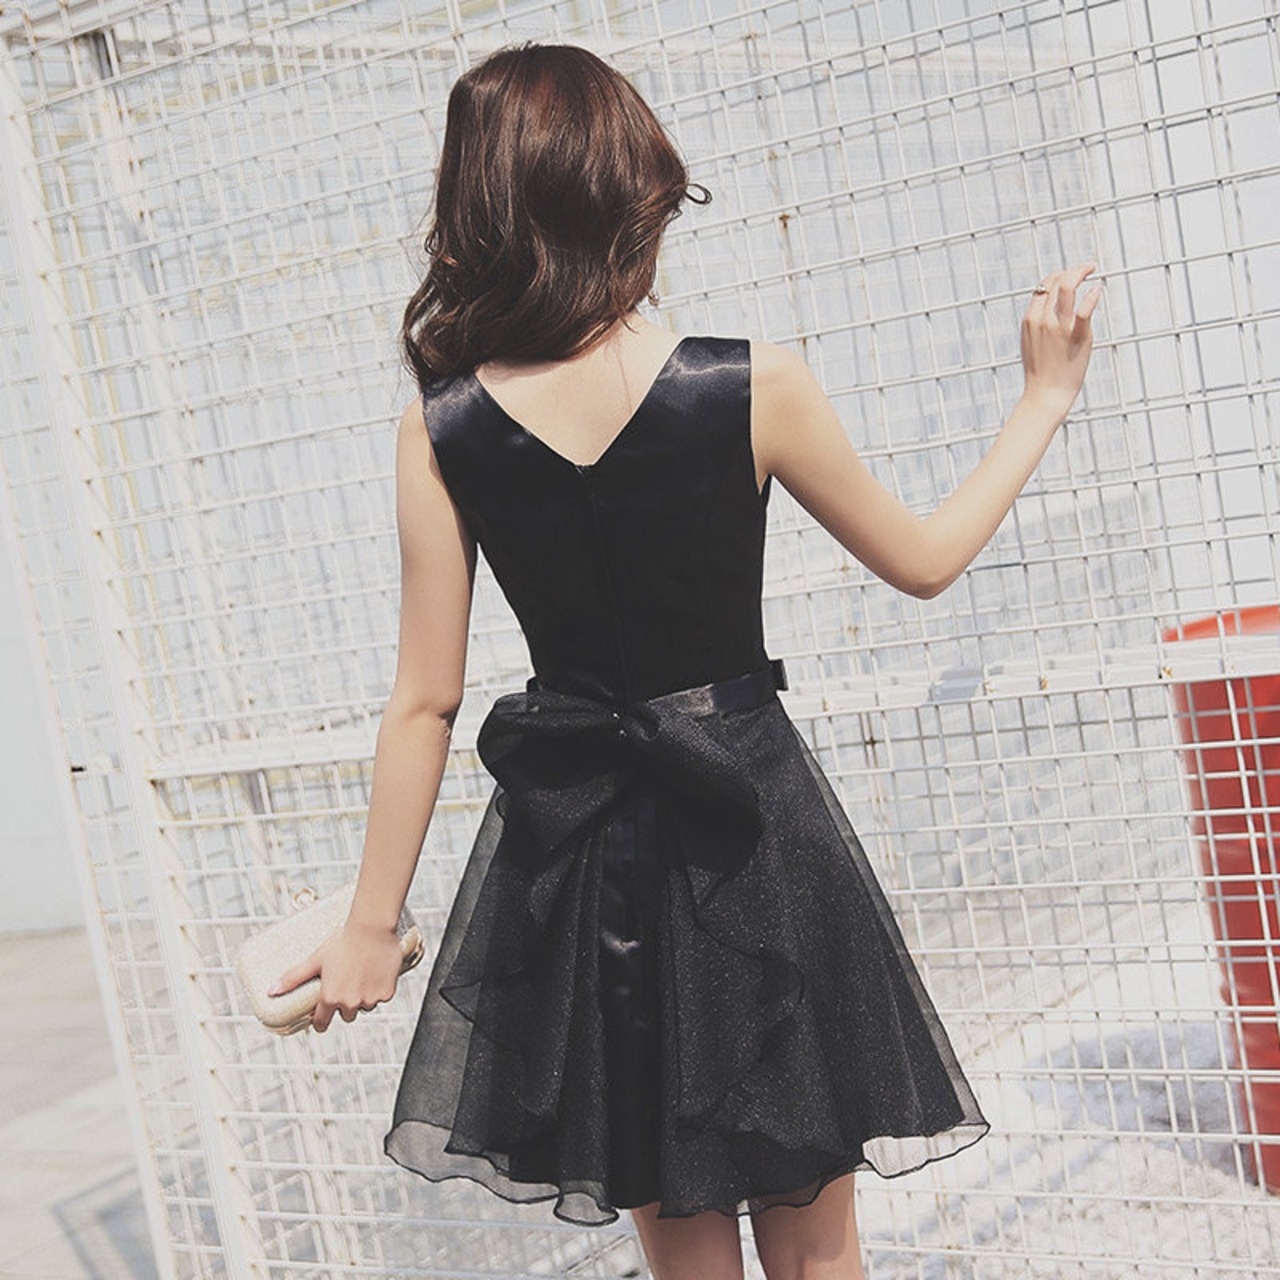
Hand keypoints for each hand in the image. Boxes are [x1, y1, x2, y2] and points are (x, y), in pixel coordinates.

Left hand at [267, 918, 404, 1032]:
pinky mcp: (386, 992)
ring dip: (363, 996)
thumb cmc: (343, 941)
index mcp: (330, 997)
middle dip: (344, 1004)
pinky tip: (375, 973)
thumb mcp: (316, 959)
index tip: (321, 1017)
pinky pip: (381, 997)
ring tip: (361, 975)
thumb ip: (294, 977)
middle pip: (346, 1015)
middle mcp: (350, 1002)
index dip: (320, 1020)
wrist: (372, 928)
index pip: (322, 1022)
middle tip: (345, 984)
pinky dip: (379, 989)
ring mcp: (370, 998)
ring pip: (365, 1006)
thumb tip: (271, 990)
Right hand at [1019, 261, 1101, 420]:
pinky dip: (1092, 295)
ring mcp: (1059, 326)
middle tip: (1087, 268)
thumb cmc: (1041, 372)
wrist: (1045, 394)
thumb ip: (1039, 323)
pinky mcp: (1077, 335)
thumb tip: (1049, 310)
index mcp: (1030, 319)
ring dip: (1081, 271)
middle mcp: (1042, 318)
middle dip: (1072, 270)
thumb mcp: (1031, 343)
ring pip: (1068, 286)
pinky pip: (1085, 309)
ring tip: (1091, 267)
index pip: (1044, 285)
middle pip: (1056, 281)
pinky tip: (1097, 290)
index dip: (1059, 275)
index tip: (1071, 275)